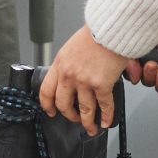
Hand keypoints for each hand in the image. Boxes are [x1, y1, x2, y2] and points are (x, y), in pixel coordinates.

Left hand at [38, 25, 157, 135]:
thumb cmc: (95, 34)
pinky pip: (103, 106)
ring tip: (91, 128)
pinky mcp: (102, 85)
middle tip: (74, 120)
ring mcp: (84, 81)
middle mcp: (69, 75)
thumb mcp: (72, 48)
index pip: (46, 91)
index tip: (51, 112)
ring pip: (83, 110)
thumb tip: (74, 78)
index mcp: (60, 65)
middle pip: (63, 104)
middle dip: (69, 116)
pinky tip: (106, 121)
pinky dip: (106, 116)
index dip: (47, 105)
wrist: (110, 29)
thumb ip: (70, 65)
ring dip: (87, 122)